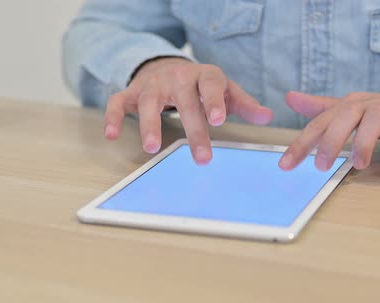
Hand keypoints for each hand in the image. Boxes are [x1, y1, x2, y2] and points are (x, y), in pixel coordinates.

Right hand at [104, 57, 272, 164]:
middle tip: (201, 157)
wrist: (166, 66)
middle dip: (193, 129)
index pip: (210, 84)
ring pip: (149, 102)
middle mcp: (177, 78)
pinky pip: (117, 102)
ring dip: (150, 124)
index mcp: (203, 76)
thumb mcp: (224, 89)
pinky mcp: (131, 93)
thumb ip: (242, 103)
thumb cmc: (200, 84)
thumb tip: (268, 117)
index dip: (214, 100)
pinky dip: (112, 117)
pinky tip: (111, 136)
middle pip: (184, 101)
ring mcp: (152, 85)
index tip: (218, 119)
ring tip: (153, 148)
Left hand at [279, 87, 379, 170]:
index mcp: (353, 105)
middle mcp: (372, 105)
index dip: (302, 142)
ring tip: (359, 165)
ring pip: (377, 118)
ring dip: (365, 142)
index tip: (285, 165)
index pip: (322, 121)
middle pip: (347, 114)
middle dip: (331, 140)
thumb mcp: (353, 110)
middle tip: (320, 166)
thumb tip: (290, 98)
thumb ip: (323, 108)